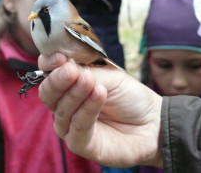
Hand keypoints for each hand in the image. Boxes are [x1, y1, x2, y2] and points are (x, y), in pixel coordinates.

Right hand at [38, 53, 162, 167]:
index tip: (59, 57)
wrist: (152, 121)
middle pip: (48, 93)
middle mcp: (66, 104)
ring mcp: (71, 125)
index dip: (48, 64)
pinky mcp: (80, 144)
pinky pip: (78, 127)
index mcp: (70, 84)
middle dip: (58, 80)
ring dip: (75, 93)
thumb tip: (64, 65)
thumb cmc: (129, 95)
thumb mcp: (109, 75)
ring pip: (61, 111)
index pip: (48, 73)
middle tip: (71, 71)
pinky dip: (87, 109)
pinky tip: (99, 94)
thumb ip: (85, 71)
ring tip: (91, 81)